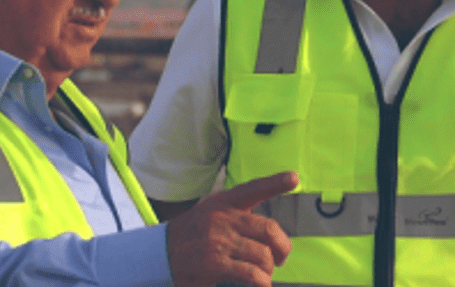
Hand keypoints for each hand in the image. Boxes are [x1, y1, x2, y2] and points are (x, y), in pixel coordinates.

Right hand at [166, 171, 297, 286]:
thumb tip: (269, 234)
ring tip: (262, 274)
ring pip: (264, 255)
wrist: (160, 255)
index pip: (253, 189)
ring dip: (268, 269)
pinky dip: (261, 281)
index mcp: (223, 202)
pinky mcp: (214, 263)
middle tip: (280, 259)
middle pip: (269, 229)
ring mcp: (218, 240)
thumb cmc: (192, 236)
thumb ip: (237, 216)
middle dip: (283, 248)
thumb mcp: (211, 213)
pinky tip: (260, 284)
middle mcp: (222, 217)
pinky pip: (251, 273)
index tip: (294, 178)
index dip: (275, 182)